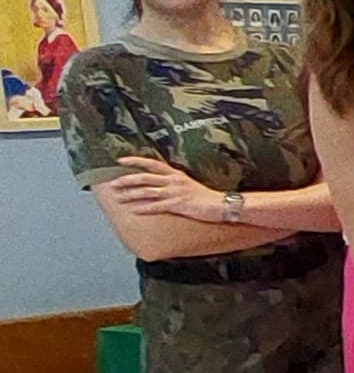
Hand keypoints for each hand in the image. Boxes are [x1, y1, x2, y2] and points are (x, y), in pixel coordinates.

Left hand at [103, 156, 224, 220]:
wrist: (221, 205)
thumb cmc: (205, 197)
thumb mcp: (188, 184)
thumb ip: (172, 182)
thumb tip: (156, 184)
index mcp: (176, 174)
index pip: (152, 163)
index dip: (135, 161)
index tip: (120, 161)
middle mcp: (174, 181)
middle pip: (145, 177)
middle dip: (127, 180)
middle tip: (113, 184)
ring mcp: (176, 193)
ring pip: (148, 192)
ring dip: (131, 195)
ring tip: (118, 198)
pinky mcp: (179, 205)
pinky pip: (157, 206)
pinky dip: (144, 208)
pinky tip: (134, 210)